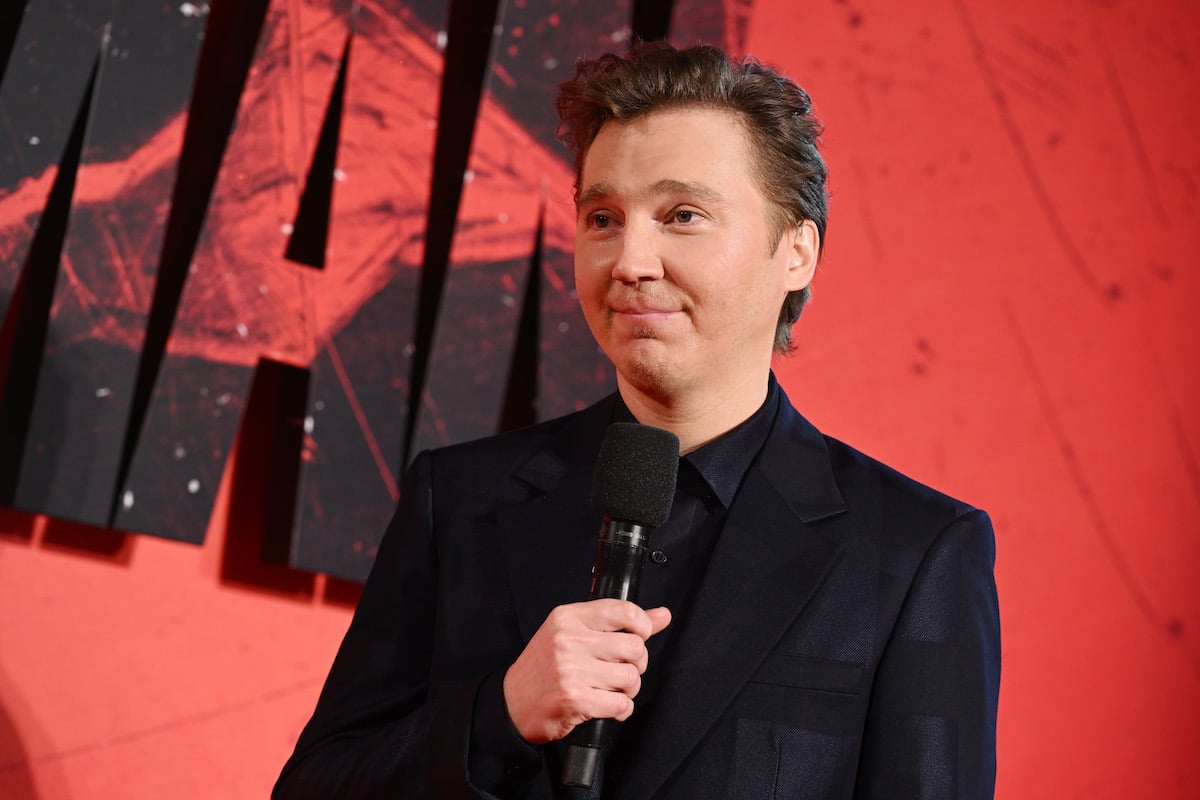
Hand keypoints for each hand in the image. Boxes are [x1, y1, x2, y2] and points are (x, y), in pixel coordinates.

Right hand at [502, 599, 670, 743]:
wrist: (511, 704)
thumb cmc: (544, 668)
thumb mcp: (574, 634)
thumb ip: (619, 624)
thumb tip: (662, 615)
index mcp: (568, 617)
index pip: (624, 611)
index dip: (643, 625)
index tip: (641, 636)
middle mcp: (569, 640)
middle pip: (635, 647)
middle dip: (637, 665)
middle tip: (621, 671)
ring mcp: (570, 669)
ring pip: (631, 678)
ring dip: (629, 690)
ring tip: (613, 690)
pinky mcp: (574, 698)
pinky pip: (621, 704)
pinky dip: (621, 710)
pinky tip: (608, 707)